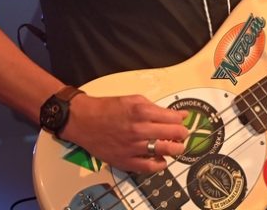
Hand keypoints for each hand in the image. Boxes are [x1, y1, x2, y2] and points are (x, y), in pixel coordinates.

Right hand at [60, 94, 188, 172]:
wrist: (83, 120)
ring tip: (177, 147)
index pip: (173, 118)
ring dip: (176, 149)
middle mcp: (139, 129)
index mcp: (142, 112)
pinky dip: (159, 165)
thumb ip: (155, 107)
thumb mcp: (133, 99)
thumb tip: (174, 114)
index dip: (181, 119)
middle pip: (173, 134)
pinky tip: (162, 160)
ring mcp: (132, 147)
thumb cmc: (107, 109)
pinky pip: (148, 167)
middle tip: (182, 134)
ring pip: (164, 151)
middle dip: (182, 134)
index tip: (182, 120)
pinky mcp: (125, 160)